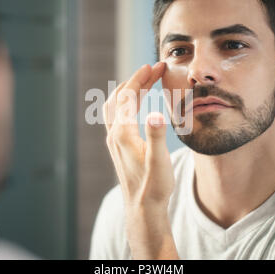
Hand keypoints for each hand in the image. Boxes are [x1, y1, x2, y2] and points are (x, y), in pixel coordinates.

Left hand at [103, 62, 178, 259]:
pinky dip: (126, 102)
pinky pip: (117, 115)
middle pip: (119, 97)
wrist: (142, 207)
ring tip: (146, 80)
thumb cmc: (153, 187)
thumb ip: (157, 137)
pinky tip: (136, 104)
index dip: (142, 78)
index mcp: (123, 134)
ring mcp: (114, 140)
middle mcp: (114, 134)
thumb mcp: (160, 162)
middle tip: (153, 69)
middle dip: (136, 80)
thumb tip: (157, 114)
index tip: (155, 65)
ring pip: (115, 105)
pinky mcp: (117, 146)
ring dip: (129, 90)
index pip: (129, 96)